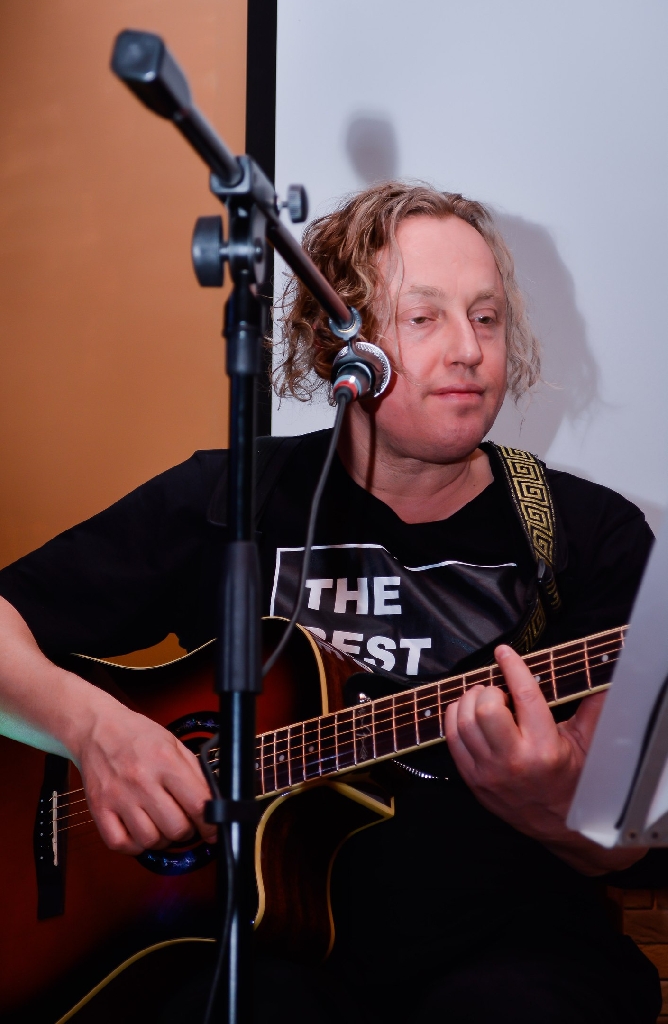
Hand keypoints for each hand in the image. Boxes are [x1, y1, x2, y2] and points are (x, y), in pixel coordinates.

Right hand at [76, 700, 217, 854]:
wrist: (98, 728)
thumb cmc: (138, 736)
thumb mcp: (174, 744)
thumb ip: (195, 773)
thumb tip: (213, 803)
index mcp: (165, 761)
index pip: (197, 805)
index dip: (210, 824)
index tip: (212, 830)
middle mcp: (142, 780)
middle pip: (176, 828)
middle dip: (187, 831)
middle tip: (184, 823)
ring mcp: (118, 797)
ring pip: (150, 840)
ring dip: (162, 840)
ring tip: (161, 826)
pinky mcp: (99, 808)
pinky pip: (120, 844)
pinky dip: (134, 846)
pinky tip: (139, 832)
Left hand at [445, 644, 644, 873]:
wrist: (558, 825)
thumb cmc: (573, 780)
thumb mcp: (587, 745)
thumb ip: (592, 708)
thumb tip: (600, 676)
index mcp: (545, 748)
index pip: (523, 696)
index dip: (512, 668)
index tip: (504, 652)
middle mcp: (514, 760)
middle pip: (486, 708)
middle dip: (489, 689)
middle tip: (498, 691)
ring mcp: (488, 772)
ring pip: (463, 720)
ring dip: (470, 700)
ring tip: (484, 700)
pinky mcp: (472, 779)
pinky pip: (452, 738)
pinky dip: (455, 717)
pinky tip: (467, 713)